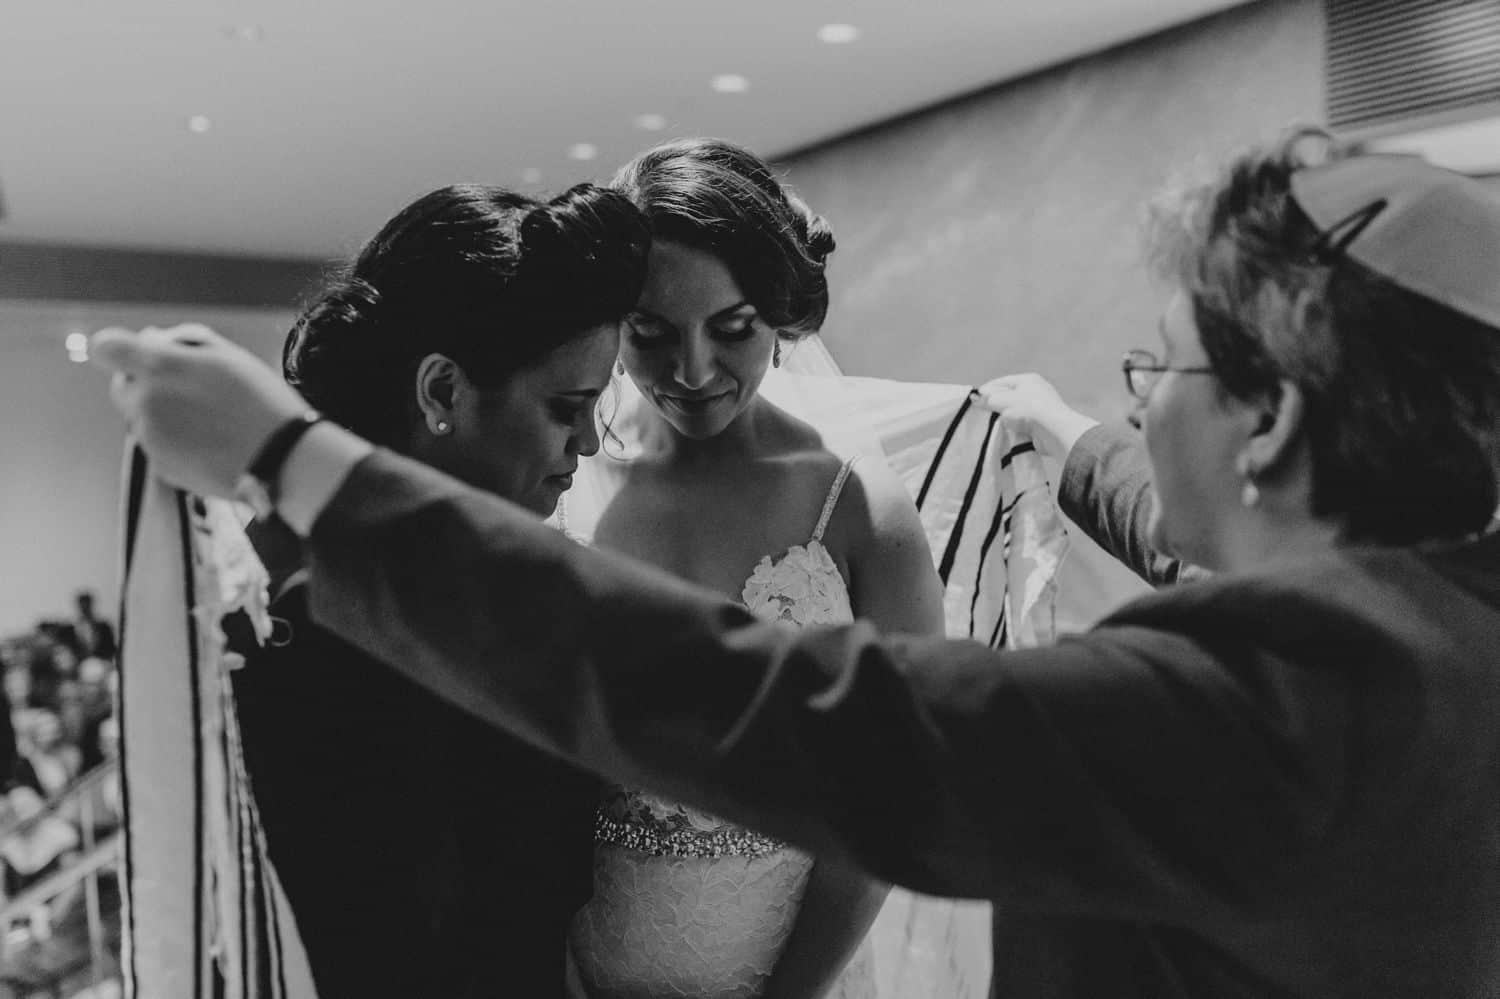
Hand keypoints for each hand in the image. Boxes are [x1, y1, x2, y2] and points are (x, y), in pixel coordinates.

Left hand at [91, 324, 307, 497]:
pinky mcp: (161, 466)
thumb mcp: (229, 355)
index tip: (139, 356)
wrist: (281, 459)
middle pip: (123, 387)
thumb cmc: (262, 403)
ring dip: (166, 416)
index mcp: (159, 366)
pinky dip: (177, 443)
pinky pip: (158, 446)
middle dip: (147, 385)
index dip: (118, 351)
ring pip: (142, 419)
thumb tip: (153, 339)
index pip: (107, 349)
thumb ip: (182, 340)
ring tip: (212, 421)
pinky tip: (211, 443)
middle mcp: (145, 401)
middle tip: (192, 392)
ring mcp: (150, 436)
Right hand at [977, 373, 1099, 462]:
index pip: (1001, 382)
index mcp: (1028, 379)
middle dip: (995, 405)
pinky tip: (1006, 432)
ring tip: (992, 425)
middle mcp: (1036, 391)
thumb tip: (975, 397)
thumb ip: (987, 399)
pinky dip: (1014, 428)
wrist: (1053, 431)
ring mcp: (1041, 408)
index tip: (973, 401)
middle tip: (981, 414)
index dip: (986, 391)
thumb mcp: (1001, 400)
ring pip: (1015, 411)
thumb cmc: (1027, 409)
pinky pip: (1022, 424)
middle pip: (1008, 397)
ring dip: (1004, 418)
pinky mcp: (1042, 424)